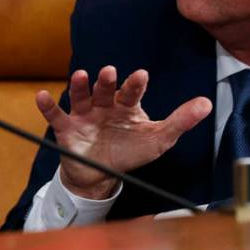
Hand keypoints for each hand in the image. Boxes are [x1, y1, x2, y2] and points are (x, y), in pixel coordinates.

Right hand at [37, 66, 210, 198]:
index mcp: (127, 106)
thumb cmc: (131, 151)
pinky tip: (42, 97)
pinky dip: (47, 106)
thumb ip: (181, 121)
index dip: (135, 84)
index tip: (141, 75)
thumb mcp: (159, 139)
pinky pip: (55, 115)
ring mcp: (85, 116)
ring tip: (81, 75)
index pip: (132, 92)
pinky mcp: (67, 129)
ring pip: (81, 97)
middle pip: (105, 90)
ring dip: (80, 86)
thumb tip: (207, 103)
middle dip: (107, 81)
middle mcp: (105, 106)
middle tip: (109, 72)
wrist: (100, 176)